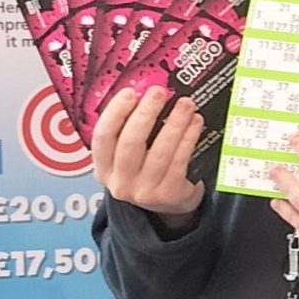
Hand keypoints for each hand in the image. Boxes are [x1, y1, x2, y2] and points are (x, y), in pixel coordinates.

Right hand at [92, 86, 203, 219]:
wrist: (170, 206)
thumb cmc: (148, 172)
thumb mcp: (130, 157)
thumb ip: (130, 131)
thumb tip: (147, 96)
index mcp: (104, 168)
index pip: (103, 136)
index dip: (115, 112)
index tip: (130, 92)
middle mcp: (120, 183)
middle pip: (131, 142)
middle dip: (146, 113)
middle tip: (159, 92)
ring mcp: (145, 192)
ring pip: (160, 151)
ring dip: (174, 123)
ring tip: (185, 104)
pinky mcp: (169, 194)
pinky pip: (179, 161)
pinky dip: (188, 139)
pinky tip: (195, 124)